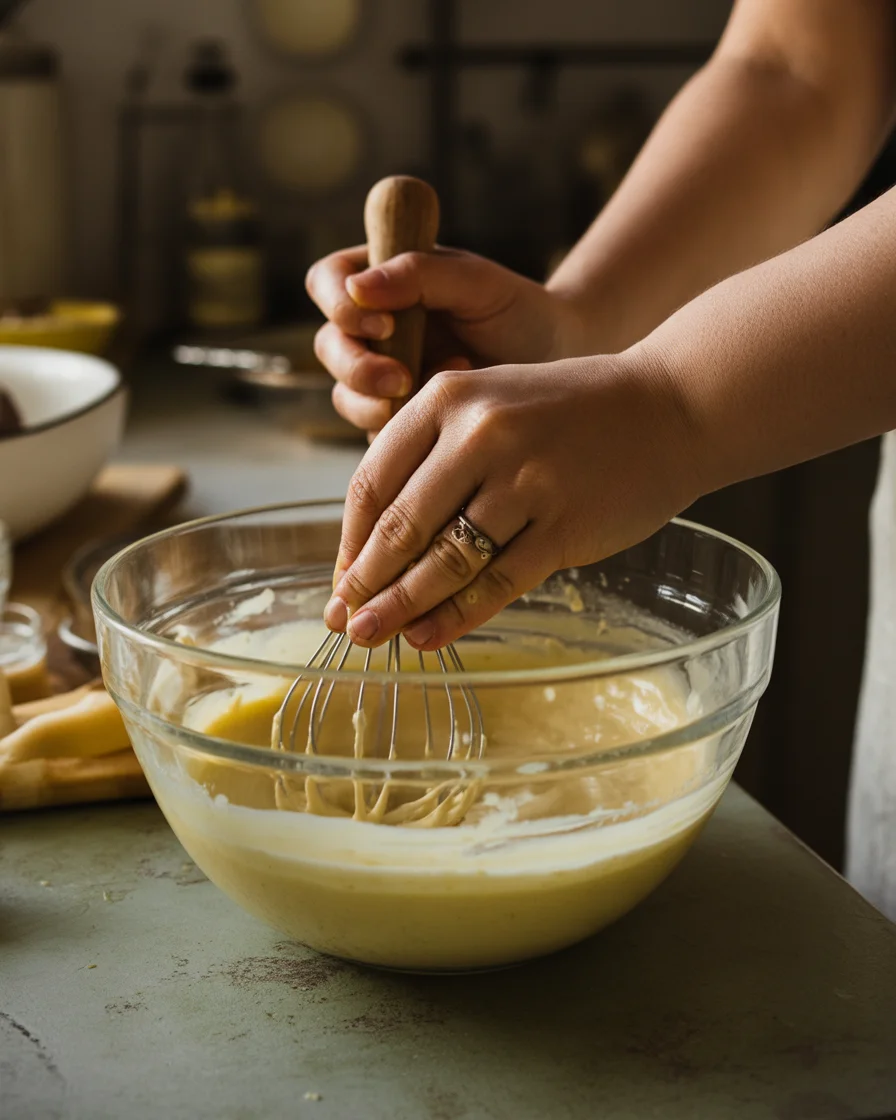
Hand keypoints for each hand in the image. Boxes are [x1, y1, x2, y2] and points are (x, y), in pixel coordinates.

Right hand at [305, 246, 586, 437]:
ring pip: (347, 397)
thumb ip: (419, 273)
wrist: (557, 363)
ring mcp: (381, 379)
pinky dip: (408, 431)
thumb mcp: (475, 281)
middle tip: (403, 378)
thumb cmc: (517, 311)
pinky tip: (451, 419)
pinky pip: (378, 435)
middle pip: (330, 347)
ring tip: (444, 390)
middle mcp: (372, 331)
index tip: (385, 323)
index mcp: (380, 282)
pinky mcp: (398, 423)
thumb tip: (358, 286)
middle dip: (359, 367)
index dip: (341, 305)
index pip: (328, 282)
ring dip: (381, 402)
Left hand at [322, 349, 700, 649]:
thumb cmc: (569, 413)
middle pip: (402, 526)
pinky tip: (429, 636)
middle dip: (366, 584)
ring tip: (373, 637)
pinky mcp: (564, 524)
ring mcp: (525, 481)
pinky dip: (457, 615)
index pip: (373, 482)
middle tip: (345, 622)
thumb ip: (434, 460)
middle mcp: (481, 434)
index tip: (342, 580)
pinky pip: (497, 581)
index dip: (350, 542)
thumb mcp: (490, 404)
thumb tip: (377, 549)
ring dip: (401, 606)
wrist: (669, 406)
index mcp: (448, 398)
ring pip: (445, 559)